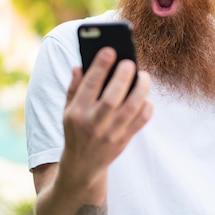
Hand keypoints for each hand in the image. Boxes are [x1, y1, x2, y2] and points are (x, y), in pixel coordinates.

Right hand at [60, 47, 152, 186]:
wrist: (82, 165)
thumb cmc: (76, 130)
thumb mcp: (67, 110)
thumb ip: (73, 88)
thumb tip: (79, 65)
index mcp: (76, 113)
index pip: (89, 86)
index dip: (100, 67)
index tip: (110, 50)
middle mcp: (93, 124)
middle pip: (112, 98)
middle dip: (123, 77)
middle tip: (130, 62)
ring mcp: (110, 134)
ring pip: (131, 108)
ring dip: (140, 89)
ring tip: (144, 76)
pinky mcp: (124, 141)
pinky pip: (141, 121)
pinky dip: (147, 107)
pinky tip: (146, 96)